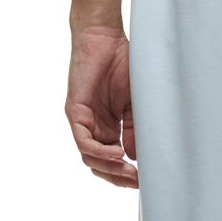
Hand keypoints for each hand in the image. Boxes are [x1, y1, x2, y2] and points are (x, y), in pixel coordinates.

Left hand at [65, 25, 138, 189]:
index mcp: (108, 125)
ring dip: (109, 168)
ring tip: (129, 172)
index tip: (146, 180)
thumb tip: (136, 157)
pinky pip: (84, 140)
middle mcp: (94, 126)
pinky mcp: (75, 111)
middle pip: (100, 164)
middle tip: (138, 183)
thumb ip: (135, 128)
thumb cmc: (122, 63)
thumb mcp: (136, 101)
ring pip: (91, 157)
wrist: (106, 38)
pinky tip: (118, 155)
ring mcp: (83, 120)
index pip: (113, 159)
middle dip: (118, 176)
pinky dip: (100, 151)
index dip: (127, 172)